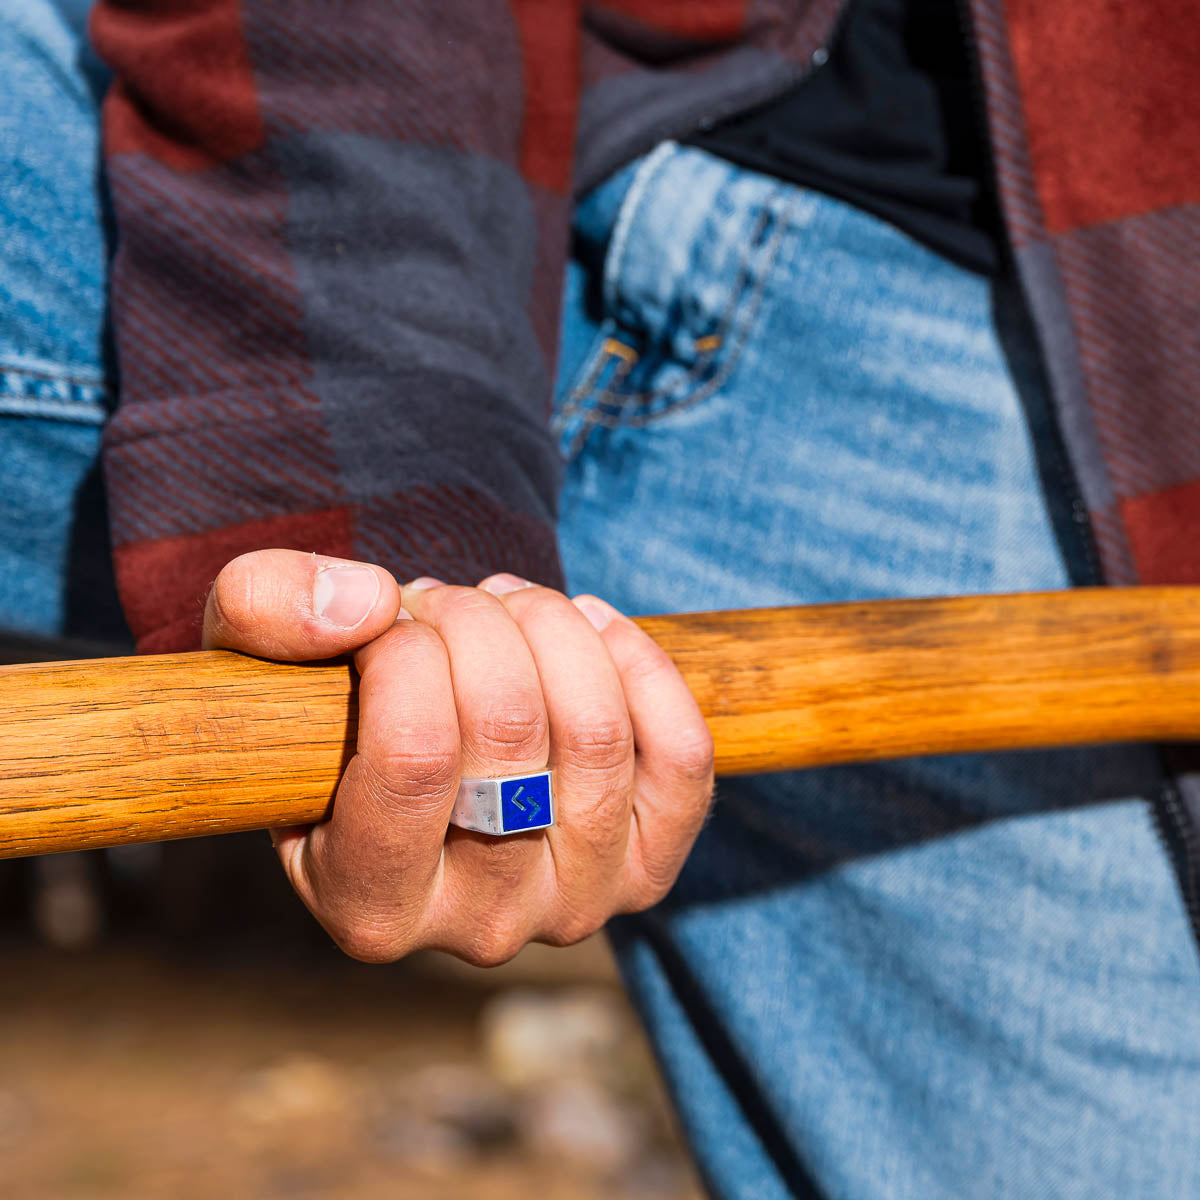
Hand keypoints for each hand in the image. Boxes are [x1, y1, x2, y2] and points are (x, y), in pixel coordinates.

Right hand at [202, 550, 713, 963]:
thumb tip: (367, 605)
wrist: (416, 756)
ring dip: (553, 629)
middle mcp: (480, 928)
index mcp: (368, 906)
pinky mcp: (647, 868)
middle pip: (510, 735)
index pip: (416, 757)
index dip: (410, 651)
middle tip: (446, 599)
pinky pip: (682, 758)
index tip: (392, 617)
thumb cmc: (328, 714)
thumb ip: (265, 611)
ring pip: (598, 736)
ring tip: (508, 604)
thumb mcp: (251, 657)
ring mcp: (575, 905)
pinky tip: (590, 626)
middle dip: (478, 624)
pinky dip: (641, 666)